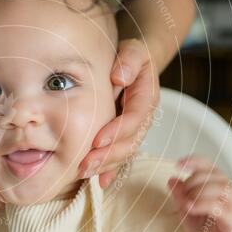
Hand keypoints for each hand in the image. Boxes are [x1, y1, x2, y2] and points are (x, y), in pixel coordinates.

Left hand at [77, 38, 160, 188]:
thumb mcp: (133, 49)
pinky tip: (100, 182)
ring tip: (84, 173)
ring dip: (106, 165)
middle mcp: (143, 117)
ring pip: (125, 153)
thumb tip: (119, 76)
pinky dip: (111, 169)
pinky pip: (121, 156)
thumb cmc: (131, 55)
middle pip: (130, 142)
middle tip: (85, 165)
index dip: (117, 131)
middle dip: (108, 156)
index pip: (134, 118)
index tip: (98, 140)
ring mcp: (135, 129)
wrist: (135, 63)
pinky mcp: (125, 136)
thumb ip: (129, 59)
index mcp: (147, 97)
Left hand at [167, 156, 231, 231]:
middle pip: (216, 176)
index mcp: (221, 190)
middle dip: (194, 181)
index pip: (211, 167)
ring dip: (199, 192)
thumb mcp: (187, 213)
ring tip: (185, 203)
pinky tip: (191, 208)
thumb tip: (171, 179)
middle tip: (182, 195)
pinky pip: (224, 209)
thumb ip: (181, 196)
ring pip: (222, 189)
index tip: (178, 164)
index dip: (196, 162)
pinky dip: (205, 205)